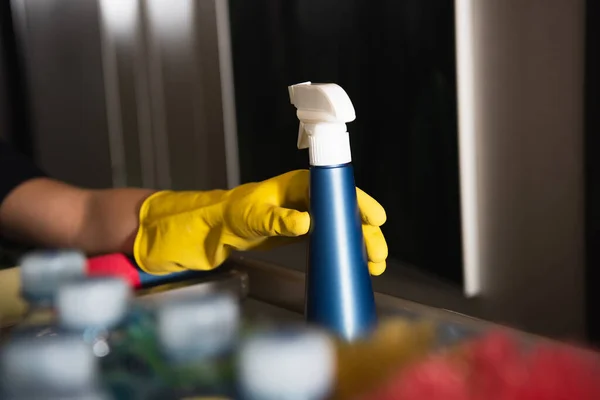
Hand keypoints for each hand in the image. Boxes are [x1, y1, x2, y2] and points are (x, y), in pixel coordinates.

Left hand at [134, 170, 387, 274]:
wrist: (215, 230)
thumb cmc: (232, 214)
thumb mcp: (253, 216)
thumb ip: (278, 219)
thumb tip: (305, 223)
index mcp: (298, 185)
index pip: (335, 189)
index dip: (358, 202)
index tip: (376, 218)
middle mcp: (307, 198)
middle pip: (344, 212)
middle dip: (364, 232)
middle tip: (377, 254)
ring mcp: (306, 216)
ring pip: (341, 228)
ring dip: (358, 245)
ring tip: (373, 266)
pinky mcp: (302, 234)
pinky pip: (330, 240)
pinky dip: (343, 252)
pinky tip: (355, 265)